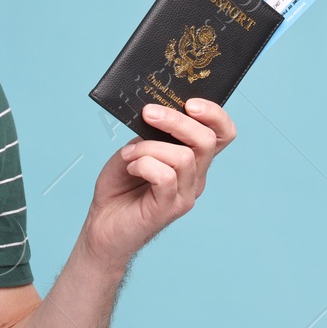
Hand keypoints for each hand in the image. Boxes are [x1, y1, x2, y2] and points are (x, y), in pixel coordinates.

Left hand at [79, 99, 236, 271]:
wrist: (103, 225)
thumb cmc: (120, 186)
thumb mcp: (137, 149)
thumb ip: (153, 134)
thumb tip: (157, 110)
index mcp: (193, 160)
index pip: (223, 134)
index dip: (215, 115)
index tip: (190, 102)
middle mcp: (196, 178)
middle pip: (207, 140)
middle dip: (176, 121)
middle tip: (148, 114)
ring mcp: (185, 195)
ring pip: (184, 157)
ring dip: (149, 147)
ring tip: (129, 155)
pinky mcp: (168, 209)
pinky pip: (166, 177)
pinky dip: (144, 164)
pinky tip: (131, 168)